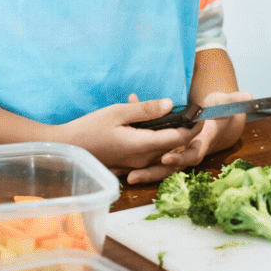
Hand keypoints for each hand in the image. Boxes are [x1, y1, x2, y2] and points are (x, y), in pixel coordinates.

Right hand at [60, 96, 199, 174]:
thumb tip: (171, 104)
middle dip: (182, 130)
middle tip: (190, 113)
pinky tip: (143, 124)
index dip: (193, 126)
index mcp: (143, 146)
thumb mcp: (118, 112)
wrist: (67, 148)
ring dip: (166, 134)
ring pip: (161, 150)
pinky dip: (152, 139)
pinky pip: (148, 153)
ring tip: (164, 115)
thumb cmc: (90, 128)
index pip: (178, 138)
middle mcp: (143, 160)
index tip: (202, 114)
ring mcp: (135, 165)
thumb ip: (146, 110)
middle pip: (172, 146)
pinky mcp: (128, 166)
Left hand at [125, 90, 251, 184]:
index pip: (191, 153)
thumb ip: (234, 101)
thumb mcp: (226, 105)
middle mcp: (189, 151)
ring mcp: (178, 153)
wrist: (219, 124)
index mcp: (201, 142)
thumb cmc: (220, 113)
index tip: (166, 158)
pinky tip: (123, 161)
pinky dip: (140, 158)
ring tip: (126, 178)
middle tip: (134, 176)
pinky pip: (154, 156)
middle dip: (153, 172)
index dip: (180, 157)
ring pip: (161, 167)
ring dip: (145, 172)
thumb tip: (248, 97)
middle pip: (171, 167)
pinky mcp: (169, 150)